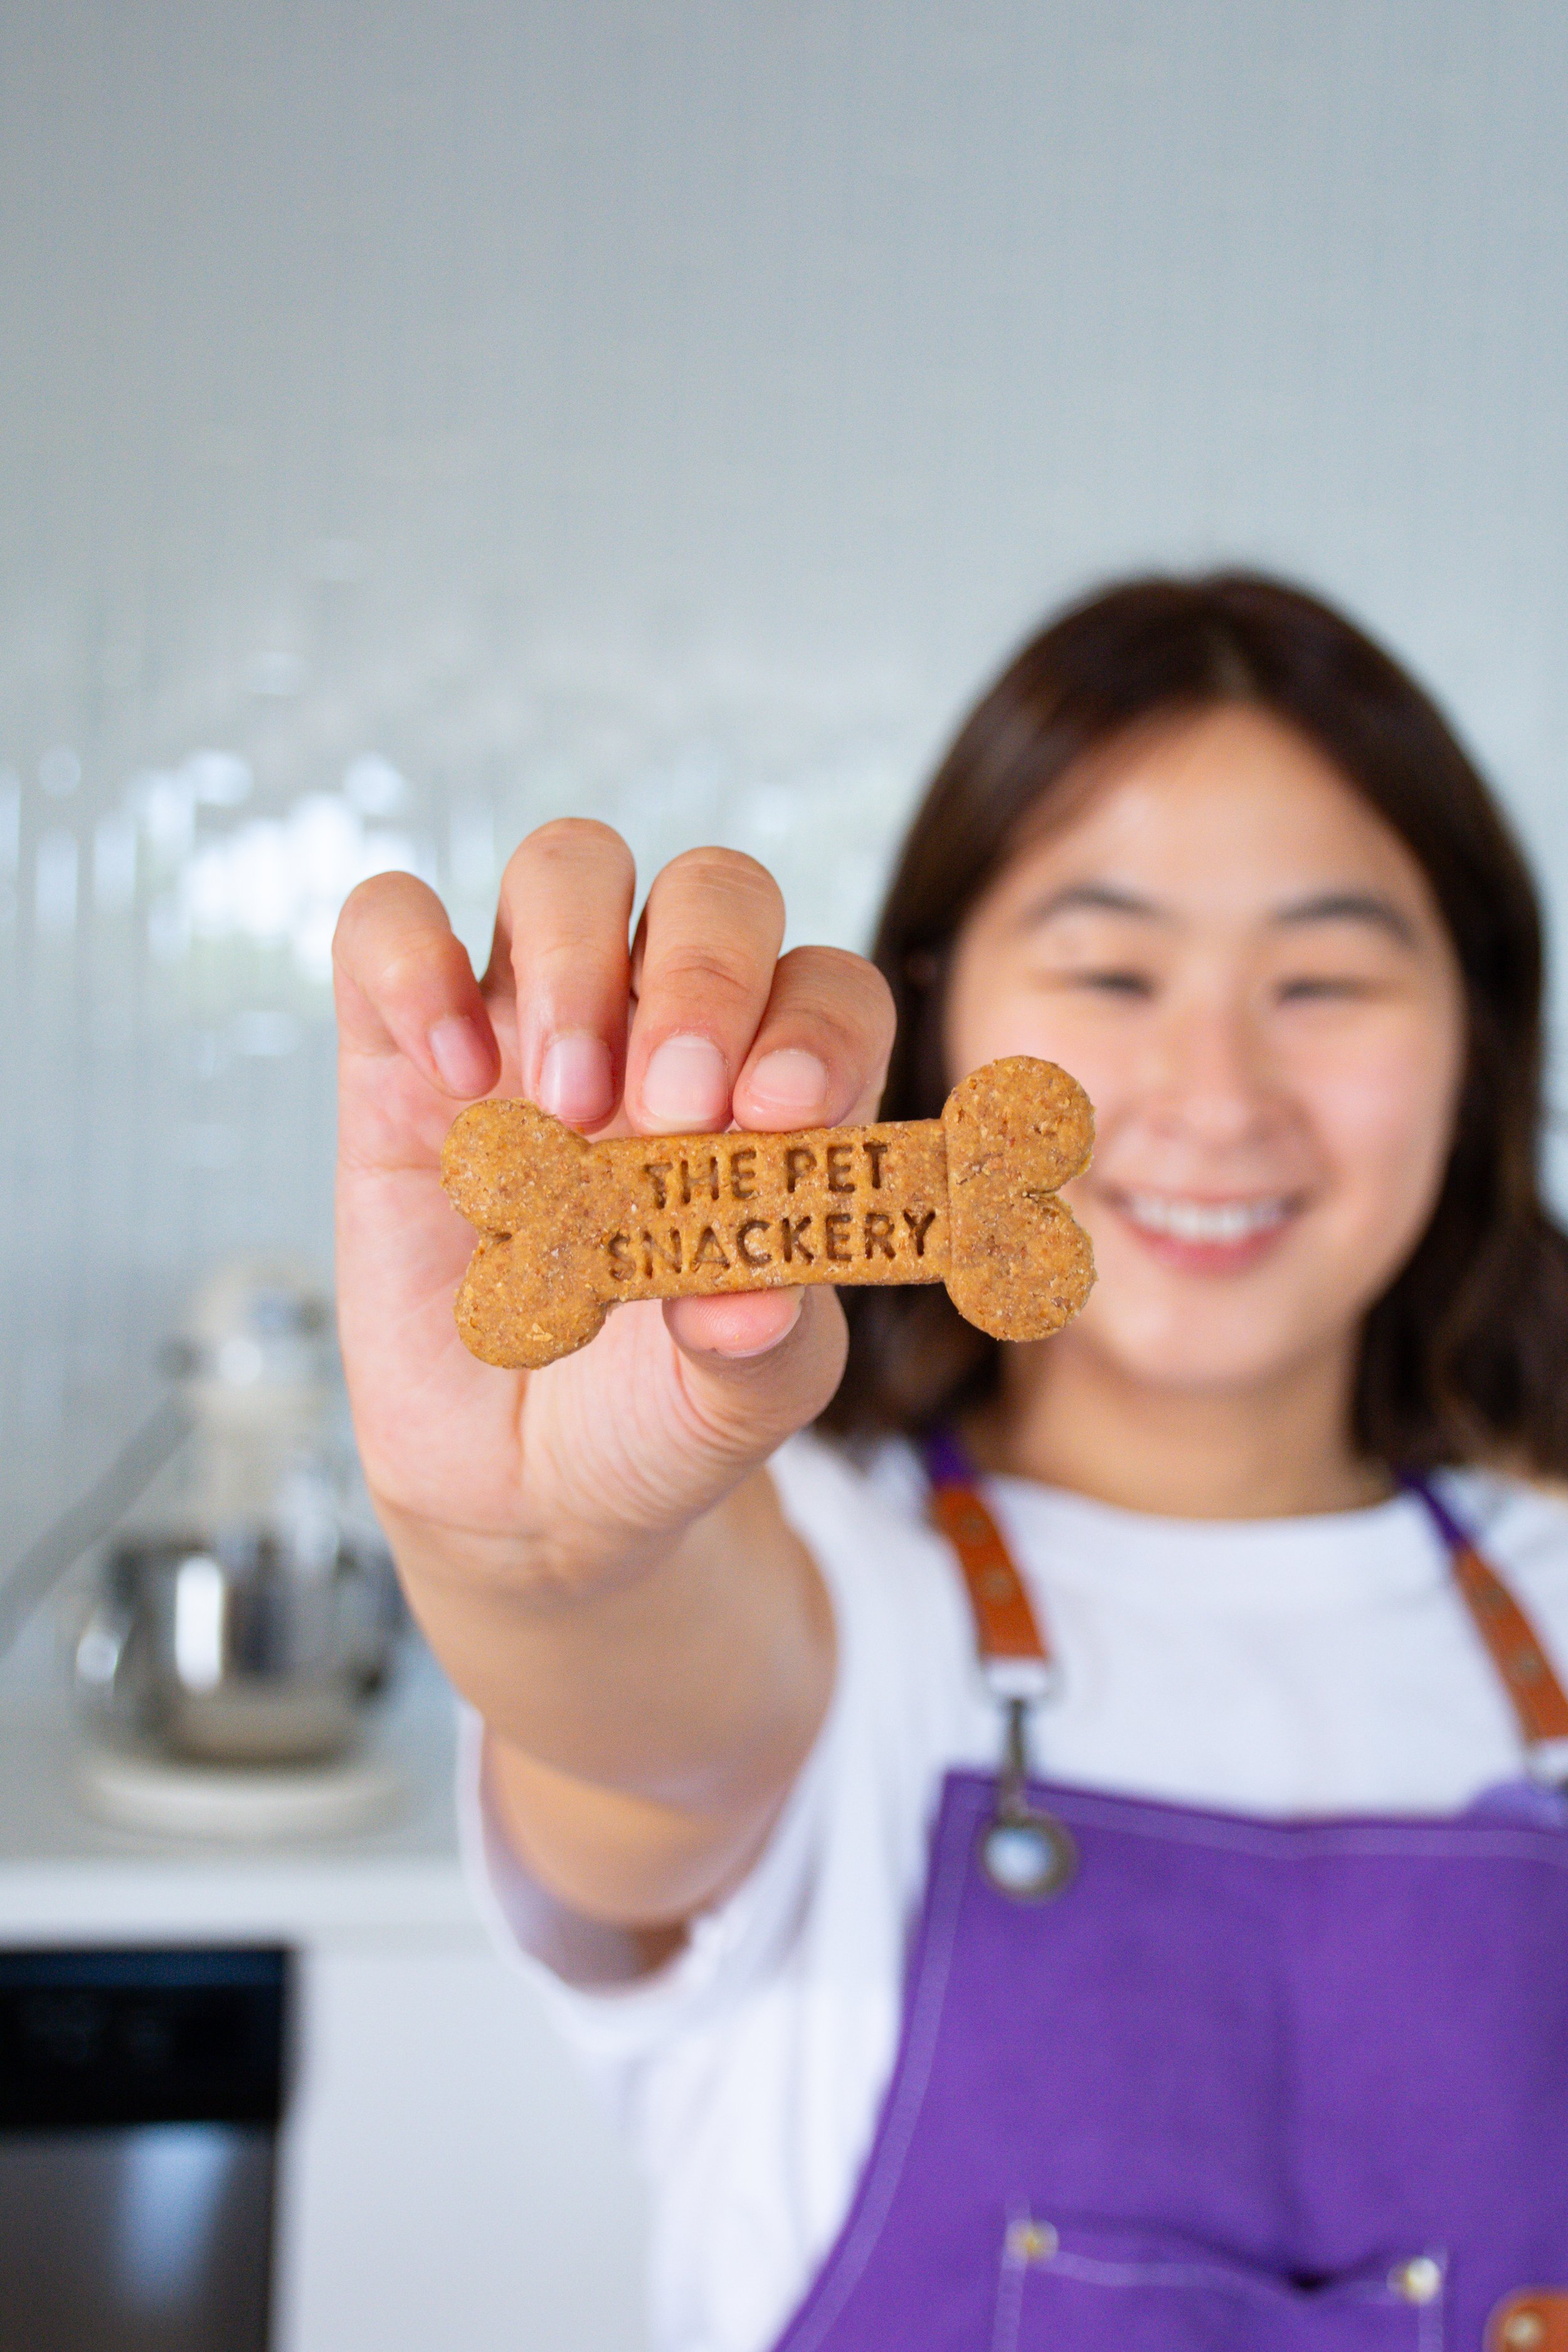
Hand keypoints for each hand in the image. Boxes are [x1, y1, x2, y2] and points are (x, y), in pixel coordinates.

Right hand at [333, 819, 893, 1696]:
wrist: (529, 1489)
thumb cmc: (664, 1410)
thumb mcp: (741, 1398)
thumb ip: (763, 1339)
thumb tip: (750, 1299)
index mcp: (778, 1089)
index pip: (827, 988)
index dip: (815, 1024)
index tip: (780, 1112)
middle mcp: (667, 1029)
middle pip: (711, 893)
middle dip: (705, 973)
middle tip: (674, 1106)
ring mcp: (534, 1027)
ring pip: (566, 868)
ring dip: (575, 958)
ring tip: (566, 1105)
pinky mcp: (401, 1053)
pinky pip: (389, 924)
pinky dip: (413, 960)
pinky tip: (450, 1073)